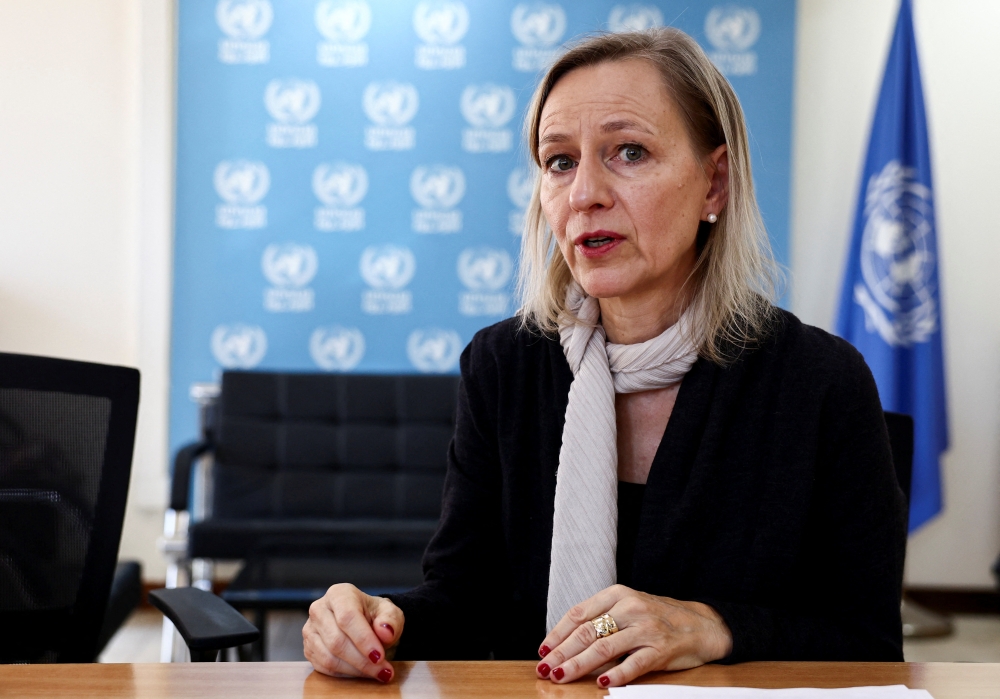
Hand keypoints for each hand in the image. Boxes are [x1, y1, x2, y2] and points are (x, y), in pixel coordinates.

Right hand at [303, 583, 403, 681]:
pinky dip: (345, 674)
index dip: (363, 639)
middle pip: (336, 641)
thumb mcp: (391, 613)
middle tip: (383, 670)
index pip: (347, 617)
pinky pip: (324, 668)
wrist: (365, 623)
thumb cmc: (376, 616)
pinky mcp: (308, 649)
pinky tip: (362, 672)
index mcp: (339, 594)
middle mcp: (319, 609)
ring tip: (376, 672)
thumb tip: (385, 632)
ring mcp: (310, 630)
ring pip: (328, 658)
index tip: (379, 656)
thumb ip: (390, 620)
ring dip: (355, 670)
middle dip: (362, 660)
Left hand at [535, 585, 731, 686]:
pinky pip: (634, 664)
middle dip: (562, 653)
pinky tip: (601, 683)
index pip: (579, 614)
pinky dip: (616, 674)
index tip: (543, 650)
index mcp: (617, 595)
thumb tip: (564, 642)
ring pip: (604, 648)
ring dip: (578, 665)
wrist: (702, 624)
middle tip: (545, 668)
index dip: (558, 633)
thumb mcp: (628, 607)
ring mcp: (646, 629)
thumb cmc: (658, 617)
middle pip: (587, 632)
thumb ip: (602, 619)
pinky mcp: (661, 650)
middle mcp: (630, 608)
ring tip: (561, 676)